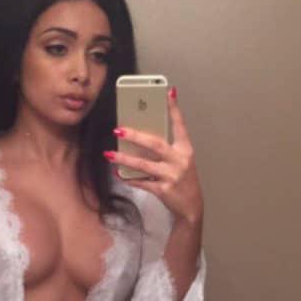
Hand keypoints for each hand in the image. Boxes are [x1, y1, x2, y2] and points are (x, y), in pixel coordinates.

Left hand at [104, 88, 203, 225]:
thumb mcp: (180, 161)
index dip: (174, 109)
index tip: (167, 92)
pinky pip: (142, 182)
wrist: (191, 207)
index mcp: (185, 150)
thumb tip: (142, 135)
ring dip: (125, 158)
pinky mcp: (163, 190)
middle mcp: (180, 161)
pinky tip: (119, 174)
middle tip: (119, 129)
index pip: (179, 125)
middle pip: (155, 144)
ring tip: (109, 154)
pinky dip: (130, 178)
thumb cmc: (183, 180)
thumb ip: (166, 147)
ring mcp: (172, 176)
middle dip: (135, 136)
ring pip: (144, 164)